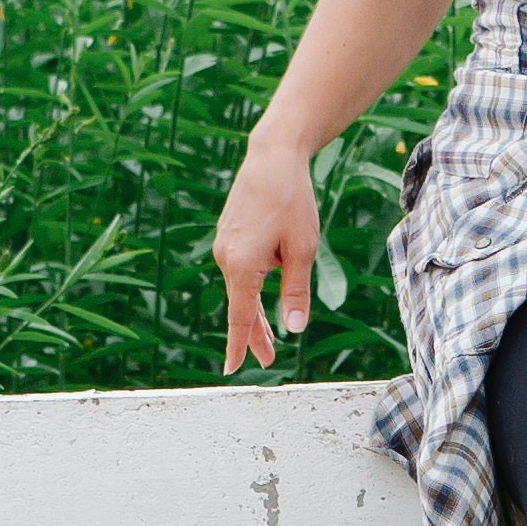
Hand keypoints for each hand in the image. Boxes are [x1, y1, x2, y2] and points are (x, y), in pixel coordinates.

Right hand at [213, 132, 330, 371]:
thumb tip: (293, 328)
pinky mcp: (229, 233)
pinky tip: (276, 259)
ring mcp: (224, 244)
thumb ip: (295, 290)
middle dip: (255, 333)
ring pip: (243, 284)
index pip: (239, 317)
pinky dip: (255, 278)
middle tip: (269, 359)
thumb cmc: (291, 200)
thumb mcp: (302, 249)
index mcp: (242, 265)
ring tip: (274, 317)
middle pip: (240, 305)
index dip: (239, 346)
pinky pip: (242, 265)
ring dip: (257, 303)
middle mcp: (226, 257)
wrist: (273, 155)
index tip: (231, 370)